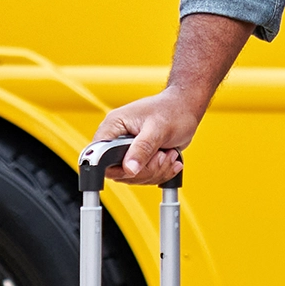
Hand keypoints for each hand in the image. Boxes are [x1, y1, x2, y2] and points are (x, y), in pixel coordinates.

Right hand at [89, 83, 205, 184]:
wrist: (185, 108)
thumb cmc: (172, 110)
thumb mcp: (158, 129)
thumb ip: (142, 149)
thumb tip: (129, 169)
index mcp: (114, 125)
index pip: (99, 153)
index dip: (114, 166)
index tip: (134, 167)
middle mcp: (117, 139)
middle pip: (118, 171)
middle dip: (145, 170)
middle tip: (161, 156)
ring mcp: (128, 150)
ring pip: (132, 177)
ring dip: (156, 171)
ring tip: (168, 154)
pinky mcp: (139, 159)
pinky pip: (143, 177)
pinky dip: (160, 173)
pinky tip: (170, 158)